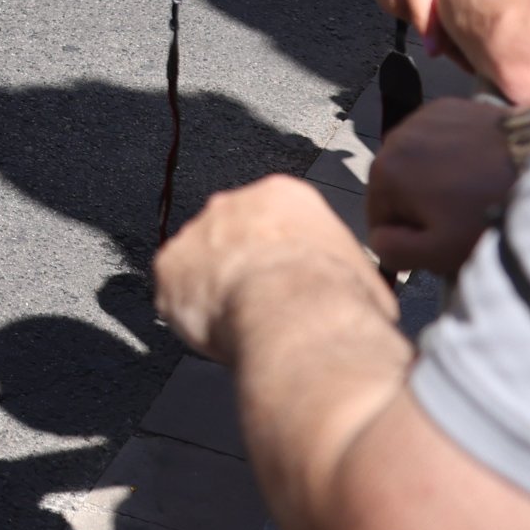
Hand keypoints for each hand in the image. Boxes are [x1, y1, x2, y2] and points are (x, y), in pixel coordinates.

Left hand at [157, 174, 383, 359]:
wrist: (297, 313)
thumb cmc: (336, 296)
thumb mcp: (360, 273)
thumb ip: (339, 271)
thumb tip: (355, 297)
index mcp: (283, 196)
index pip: (275, 220)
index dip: (282, 256)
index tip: (287, 281)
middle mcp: (232, 203)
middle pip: (232, 235)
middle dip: (243, 267)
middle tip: (261, 304)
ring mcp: (196, 232)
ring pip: (201, 264)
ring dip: (215, 290)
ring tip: (242, 326)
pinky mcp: (169, 267)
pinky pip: (176, 294)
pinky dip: (191, 315)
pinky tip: (218, 334)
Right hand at [363, 99, 520, 278]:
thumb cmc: (488, 213)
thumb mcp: (438, 252)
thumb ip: (393, 251)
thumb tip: (377, 239)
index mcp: (384, 172)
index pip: (379, 217)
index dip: (408, 235)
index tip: (440, 239)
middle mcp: (394, 137)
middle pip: (397, 186)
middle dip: (420, 204)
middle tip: (459, 217)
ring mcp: (422, 118)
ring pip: (417, 161)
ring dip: (433, 177)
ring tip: (471, 191)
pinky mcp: (450, 106)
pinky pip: (438, 138)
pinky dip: (451, 153)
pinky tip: (477, 167)